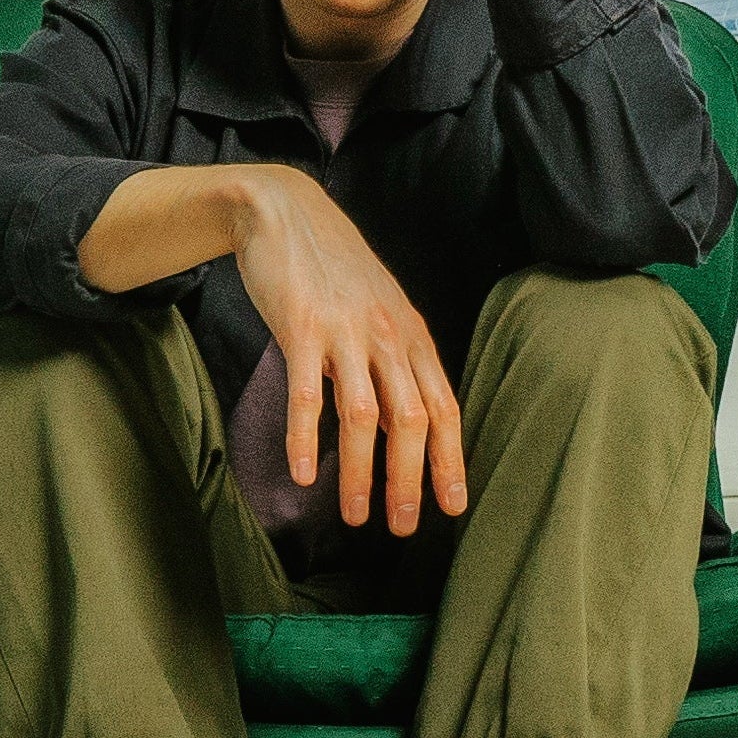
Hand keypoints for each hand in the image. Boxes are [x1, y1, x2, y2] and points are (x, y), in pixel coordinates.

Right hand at [230, 166, 464, 533]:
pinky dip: (306, 437)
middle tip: (405, 527)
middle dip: (411, 479)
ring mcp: (345, 330)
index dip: (451, 461)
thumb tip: (403, 425)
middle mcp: (387, 335)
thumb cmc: (334, 270)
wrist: (284, 210)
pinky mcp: (301, 326)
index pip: (444, 407)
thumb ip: (394, 364)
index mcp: (411, 336)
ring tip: (355, 516)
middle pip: (411, 419)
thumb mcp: (381, 312)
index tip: (453, 508)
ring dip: (361, 472)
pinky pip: (306, 393)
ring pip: (362, 415)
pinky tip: (303, 473)